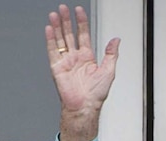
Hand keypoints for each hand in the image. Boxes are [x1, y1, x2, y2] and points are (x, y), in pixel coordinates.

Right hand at [45, 4, 119, 140]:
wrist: (85, 106)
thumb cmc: (96, 94)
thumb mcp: (109, 70)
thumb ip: (111, 54)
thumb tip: (116, 40)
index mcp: (87, 57)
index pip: (83, 34)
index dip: (81, 22)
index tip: (79, 11)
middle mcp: (76, 58)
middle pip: (70, 34)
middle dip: (67, 21)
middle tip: (63, 8)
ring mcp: (66, 62)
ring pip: (60, 40)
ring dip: (57, 27)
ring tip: (54, 14)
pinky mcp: (57, 68)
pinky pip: (52, 51)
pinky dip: (50, 39)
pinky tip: (49, 29)